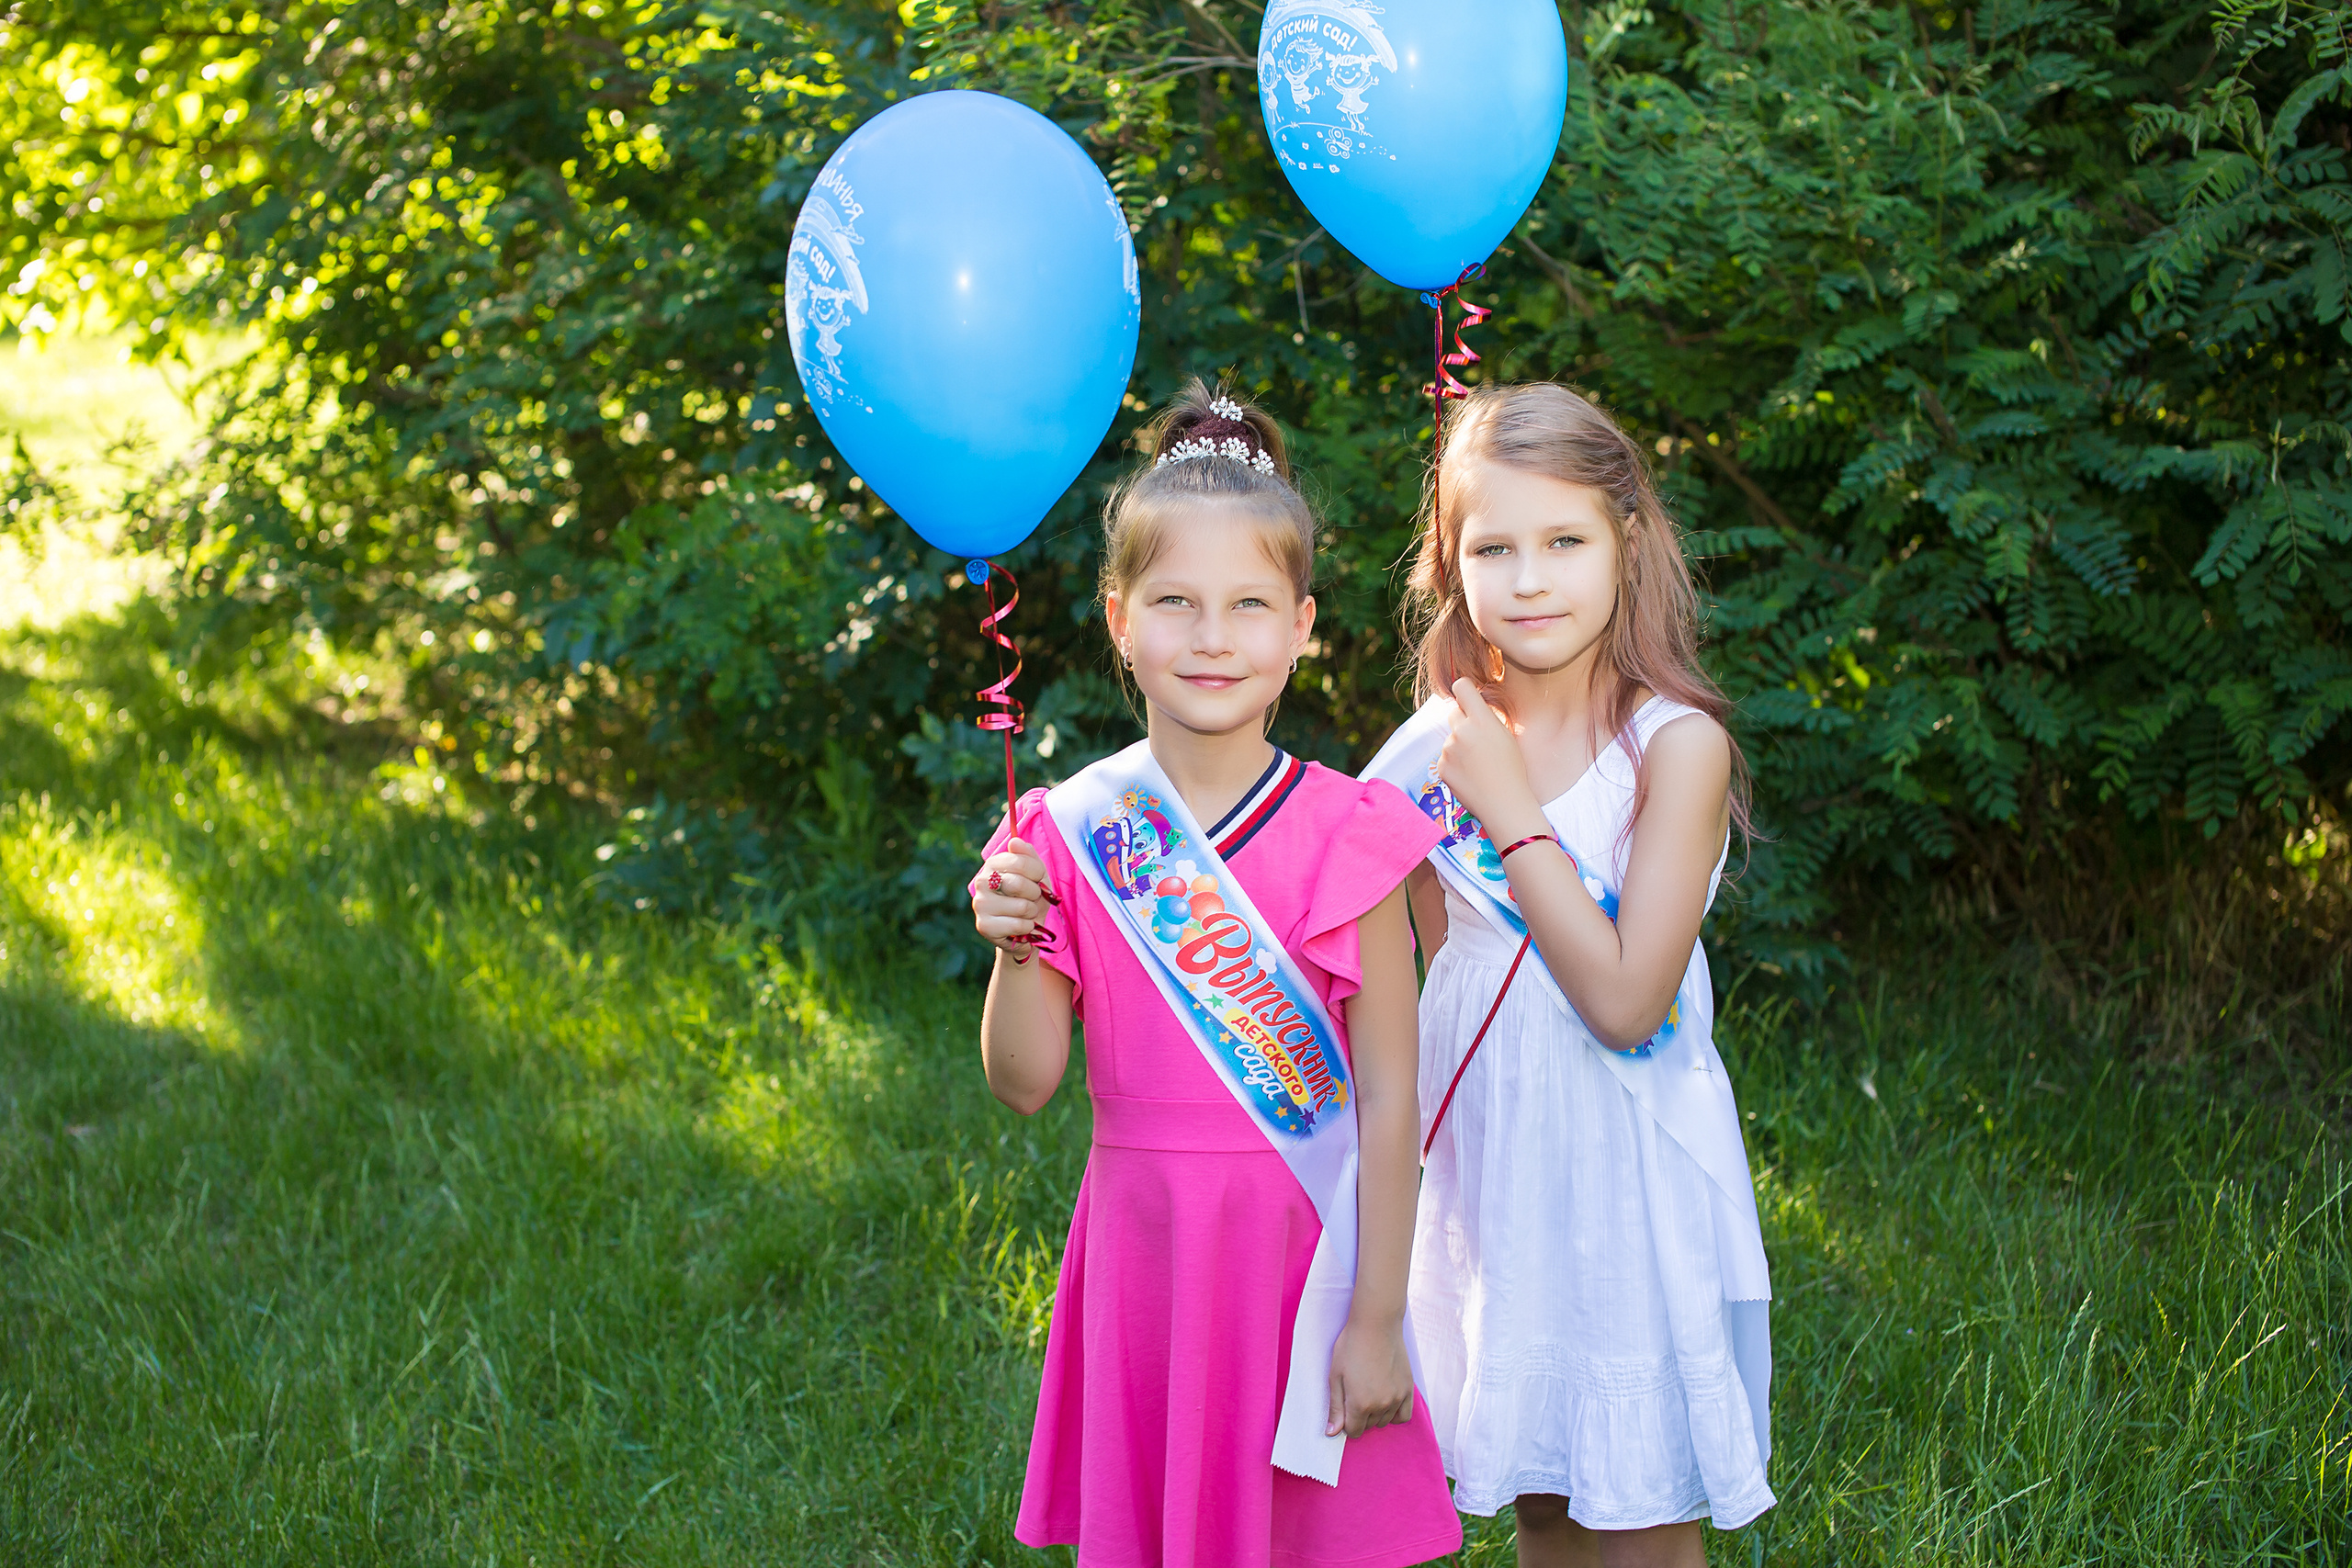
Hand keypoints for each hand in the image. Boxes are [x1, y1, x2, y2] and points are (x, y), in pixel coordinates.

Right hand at [970, 839, 1055, 963]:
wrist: (1027, 930)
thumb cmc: (1030, 898)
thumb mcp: (1036, 875)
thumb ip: (1029, 856)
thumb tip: (1015, 841)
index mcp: (993, 864)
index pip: (1019, 861)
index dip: (1036, 872)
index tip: (1037, 878)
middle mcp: (982, 881)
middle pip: (1017, 884)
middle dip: (1034, 894)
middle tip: (1031, 898)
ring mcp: (980, 904)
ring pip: (1020, 907)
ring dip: (1031, 913)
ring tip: (1026, 914)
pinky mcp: (984, 926)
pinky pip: (1018, 925)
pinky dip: (1027, 928)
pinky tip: (1021, 927)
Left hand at [1325, 1315, 1414, 1437]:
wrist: (1376, 1324)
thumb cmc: (1351, 1347)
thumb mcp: (1335, 1376)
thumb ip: (1335, 1408)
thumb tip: (1332, 1433)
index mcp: (1360, 1404)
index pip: (1353, 1431)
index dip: (1346, 1422)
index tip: (1344, 1407)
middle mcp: (1381, 1405)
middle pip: (1369, 1426)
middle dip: (1360, 1417)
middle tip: (1355, 1394)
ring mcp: (1397, 1398)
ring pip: (1384, 1421)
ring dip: (1376, 1415)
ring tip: (1369, 1392)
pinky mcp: (1408, 1389)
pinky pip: (1404, 1416)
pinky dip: (1394, 1414)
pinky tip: (1386, 1402)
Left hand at [1439, 677, 1538, 830]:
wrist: (1504, 802)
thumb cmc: (1512, 769)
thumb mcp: (1506, 736)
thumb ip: (1486, 719)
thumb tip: (1472, 708)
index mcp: (1482, 720)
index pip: (1461, 687)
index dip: (1464, 690)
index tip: (1467, 697)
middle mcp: (1462, 731)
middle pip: (1454, 713)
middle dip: (1463, 721)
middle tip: (1478, 739)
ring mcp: (1448, 749)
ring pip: (1451, 739)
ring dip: (1459, 746)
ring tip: (1478, 765)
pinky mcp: (1441, 766)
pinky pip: (1445, 757)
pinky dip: (1454, 764)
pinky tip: (1470, 776)